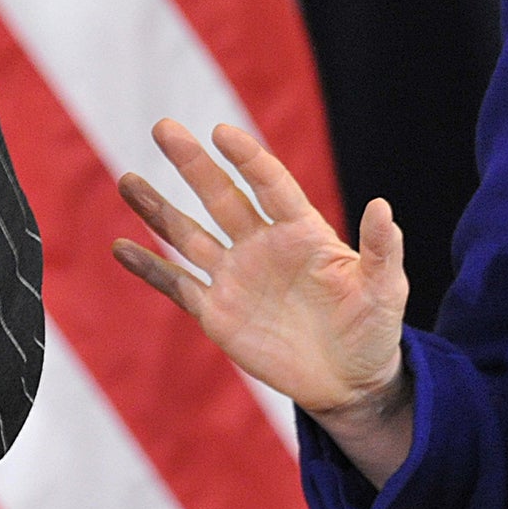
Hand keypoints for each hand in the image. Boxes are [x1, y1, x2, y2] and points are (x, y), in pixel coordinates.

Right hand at [112, 121, 409, 420]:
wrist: (350, 381)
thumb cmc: (374, 328)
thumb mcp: (386, 289)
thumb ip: (381, 249)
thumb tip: (383, 207)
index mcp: (302, 231)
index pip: (269, 184)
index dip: (247, 158)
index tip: (222, 133)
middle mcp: (262, 245)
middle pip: (221, 196)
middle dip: (192, 163)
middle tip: (164, 127)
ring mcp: (237, 277)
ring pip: (189, 235)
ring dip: (158, 209)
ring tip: (127, 180)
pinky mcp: (219, 313)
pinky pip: (178, 285)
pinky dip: (150, 268)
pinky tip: (121, 246)